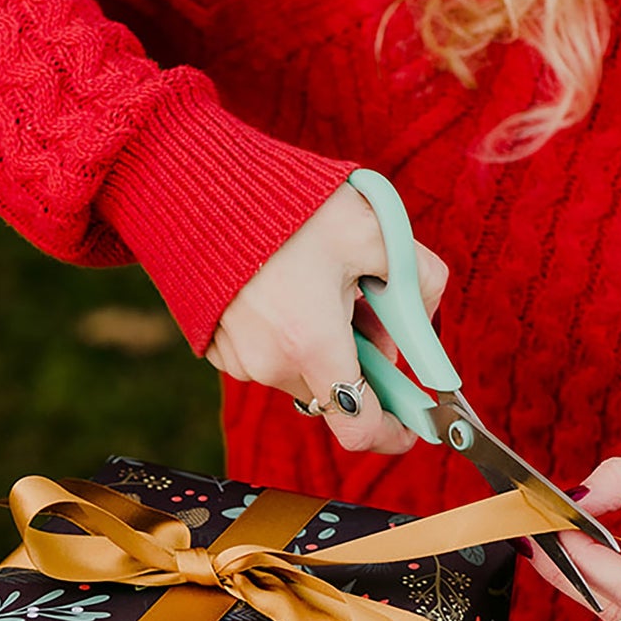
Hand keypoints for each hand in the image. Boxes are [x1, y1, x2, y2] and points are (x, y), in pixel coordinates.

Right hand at [205, 184, 447, 454]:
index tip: (411, 424)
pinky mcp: (220, 351)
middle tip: (366, 304)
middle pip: (336, 393)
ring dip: (324, 346)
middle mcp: (271, 365)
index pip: (359, 427)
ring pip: (304, 375)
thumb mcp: (373, 228)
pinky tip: (285, 288)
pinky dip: (289, 337)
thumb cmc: (286, 204)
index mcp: (312, 343)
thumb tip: (423, 319)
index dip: (393, 433)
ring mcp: (240, 362)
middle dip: (362, 363)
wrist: (198, 187)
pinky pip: (271, 360)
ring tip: (319, 283)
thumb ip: (419, 278)